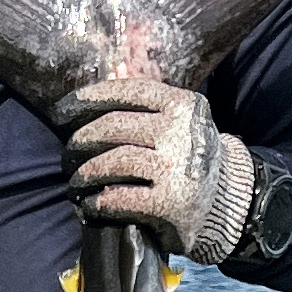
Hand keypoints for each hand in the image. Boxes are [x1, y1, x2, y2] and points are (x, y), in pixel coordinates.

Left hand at [54, 80, 255, 259]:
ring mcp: (176, 169)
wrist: (227, 203)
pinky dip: (99, 202)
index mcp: (183, 105)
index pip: (129, 92)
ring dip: (86, 173)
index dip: (90, 98)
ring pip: (114, 161)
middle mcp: (181, 133)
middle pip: (114, 127)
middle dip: (81, 140)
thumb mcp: (180, 123)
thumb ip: (147, 107)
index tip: (64, 109)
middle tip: (69, 154)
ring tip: (76, 181)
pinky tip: (92, 204)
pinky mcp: (170, 204)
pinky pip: (120, 197)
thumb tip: (98, 87)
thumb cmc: (189, 157)